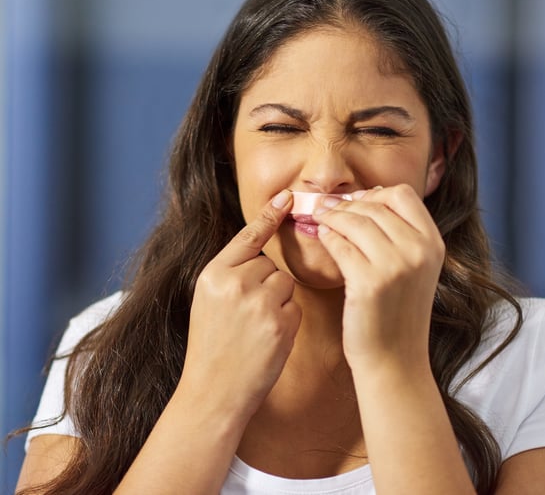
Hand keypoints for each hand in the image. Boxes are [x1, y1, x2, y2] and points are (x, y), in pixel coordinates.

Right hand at [180, 190, 301, 422]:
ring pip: (285, 282)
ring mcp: (260, 303)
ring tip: (256, 326)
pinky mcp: (281, 324)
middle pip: (270, 263)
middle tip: (247, 312)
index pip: (247, 236)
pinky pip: (295, 306)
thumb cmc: (210, 345)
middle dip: (265, 282)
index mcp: (213, 274)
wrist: (213, 391)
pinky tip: (267, 338)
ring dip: (277, 300)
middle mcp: (236, 283)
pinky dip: (286, 320)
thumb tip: (259, 253)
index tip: (287, 195)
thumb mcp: (207, 300)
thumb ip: (230, 273)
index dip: (269, 215)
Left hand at [312, 184, 444, 372]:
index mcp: (433, 244)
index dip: (374, 193)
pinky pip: (340, 244)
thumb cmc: (396, 312)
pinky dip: (328, 237)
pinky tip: (323, 237)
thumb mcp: (412, 268)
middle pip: (374, 205)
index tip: (354, 201)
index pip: (402, 194)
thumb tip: (366, 196)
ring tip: (321, 219)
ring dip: (332, 217)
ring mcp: (396, 266)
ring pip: (354, 220)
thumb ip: (398, 234)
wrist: (394, 360)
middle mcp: (419, 251)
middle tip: (326, 208)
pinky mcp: (369, 282)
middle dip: (345, 204)